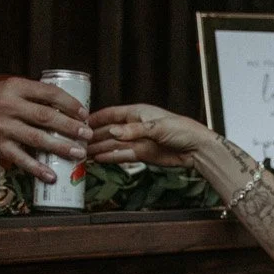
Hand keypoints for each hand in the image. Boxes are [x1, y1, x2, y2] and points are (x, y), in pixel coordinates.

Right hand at [0, 77, 90, 183]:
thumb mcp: (12, 90)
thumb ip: (35, 96)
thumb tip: (70, 110)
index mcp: (15, 87)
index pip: (49, 93)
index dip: (69, 103)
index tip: (84, 114)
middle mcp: (8, 106)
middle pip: (46, 116)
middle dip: (70, 127)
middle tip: (87, 134)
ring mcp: (3, 127)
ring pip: (37, 138)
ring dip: (61, 147)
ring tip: (79, 153)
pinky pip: (21, 159)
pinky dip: (37, 168)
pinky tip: (52, 175)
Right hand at [89, 103, 211, 168]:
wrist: (196, 149)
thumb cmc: (181, 130)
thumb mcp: (157, 128)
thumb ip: (134, 131)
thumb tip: (113, 132)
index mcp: (137, 113)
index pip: (112, 114)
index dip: (96, 118)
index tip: (81, 121)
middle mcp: (134, 126)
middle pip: (109, 131)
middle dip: (94, 136)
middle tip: (77, 141)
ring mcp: (137, 141)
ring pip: (113, 144)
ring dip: (99, 148)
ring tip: (83, 153)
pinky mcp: (141, 154)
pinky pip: (121, 156)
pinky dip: (110, 158)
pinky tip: (97, 160)